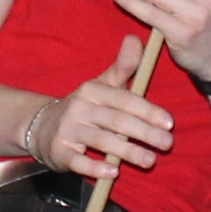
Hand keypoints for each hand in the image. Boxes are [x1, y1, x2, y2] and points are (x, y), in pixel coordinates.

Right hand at [43, 39, 174, 181]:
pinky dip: (96, 168)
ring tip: (150, 160)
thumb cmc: (83, 107)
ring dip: (127, 151)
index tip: (169, 122)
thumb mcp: (101, 85)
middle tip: (167, 143)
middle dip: (144, 132)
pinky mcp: (60, 152)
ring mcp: (68, 131)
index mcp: (93, 90)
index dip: (147, 110)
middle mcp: (79, 108)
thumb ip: (122, 67)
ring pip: (101, 141)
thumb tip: (135, 38)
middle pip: (116, 121)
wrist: (41, 127)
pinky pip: (79, 162)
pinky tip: (113, 172)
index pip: (124, 99)